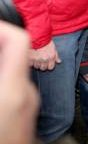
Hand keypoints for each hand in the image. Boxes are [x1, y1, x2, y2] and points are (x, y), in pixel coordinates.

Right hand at [0, 21, 38, 143]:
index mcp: (12, 88)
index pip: (20, 41)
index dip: (3, 27)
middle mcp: (27, 94)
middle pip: (15, 57)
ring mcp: (30, 106)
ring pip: (14, 75)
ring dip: (0, 69)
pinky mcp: (29, 116)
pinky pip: (16, 91)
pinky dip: (3, 85)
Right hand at [29, 40, 60, 70]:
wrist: (37, 37)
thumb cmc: (46, 42)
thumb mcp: (54, 48)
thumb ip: (56, 56)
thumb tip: (59, 61)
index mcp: (51, 57)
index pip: (50, 68)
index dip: (49, 66)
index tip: (47, 64)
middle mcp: (44, 59)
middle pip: (43, 68)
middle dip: (42, 65)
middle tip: (42, 61)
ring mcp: (36, 59)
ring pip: (36, 67)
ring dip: (37, 64)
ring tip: (37, 58)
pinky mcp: (30, 59)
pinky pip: (31, 64)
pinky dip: (31, 62)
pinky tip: (33, 57)